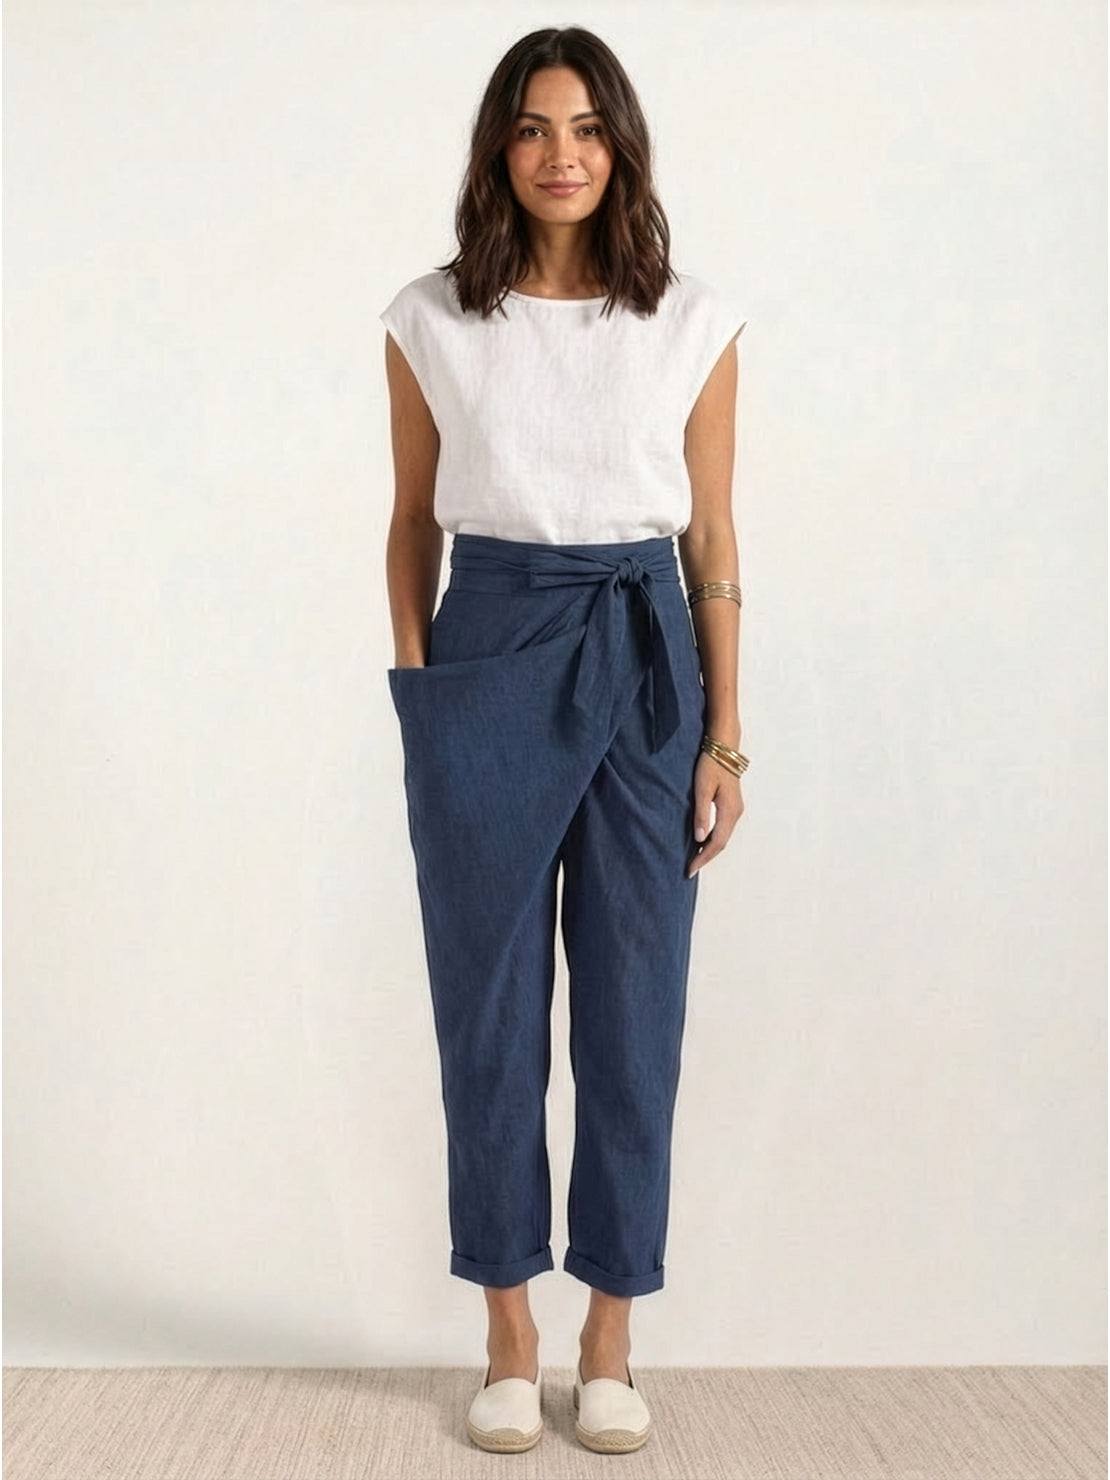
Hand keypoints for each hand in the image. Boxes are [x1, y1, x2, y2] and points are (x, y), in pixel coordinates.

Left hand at [687, 752, 743, 876]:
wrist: (724, 748)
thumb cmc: (711, 765)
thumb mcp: (702, 788)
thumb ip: (702, 814)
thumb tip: (699, 838)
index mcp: (729, 811)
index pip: (716, 843)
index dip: (703, 858)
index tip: (690, 869)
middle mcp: (736, 813)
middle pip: (721, 843)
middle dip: (706, 857)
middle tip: (690, 869)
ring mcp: (735, 810)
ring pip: (723, 836)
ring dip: (709, 848)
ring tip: (694, 858)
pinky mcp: (731, 805)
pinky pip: (723, 828)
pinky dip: (712, 838)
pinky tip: (701, 840)